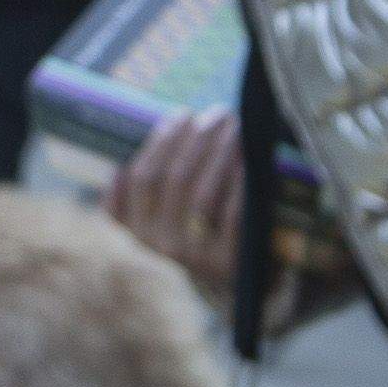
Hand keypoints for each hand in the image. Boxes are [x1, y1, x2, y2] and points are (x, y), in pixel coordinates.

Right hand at [107, 108, 244, 292]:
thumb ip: (152, 180)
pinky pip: (232, 215)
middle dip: (197, 139)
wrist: (233, 273)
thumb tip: (157, 132)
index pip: (142, 178)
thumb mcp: (166, 209)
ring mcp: (194, 256)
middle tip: (216, 113)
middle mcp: (161, 244)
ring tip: (234, 128)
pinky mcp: (227, 261)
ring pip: (202, 196)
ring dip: (219, 154)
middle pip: (175, 181)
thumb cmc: (199, 225)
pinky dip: (240, 184)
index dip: (161, 142)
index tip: (182, 114)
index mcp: (138, 227)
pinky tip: (249, 159)